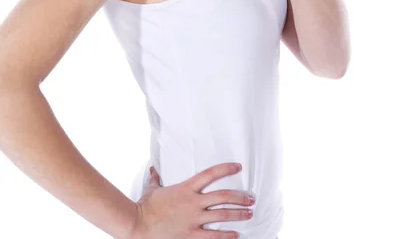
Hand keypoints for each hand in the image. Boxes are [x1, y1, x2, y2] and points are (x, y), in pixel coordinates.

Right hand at [131, 162, 253, 237]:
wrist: (139, 224)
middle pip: (223, 197)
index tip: (238, 167)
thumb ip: (156, 179)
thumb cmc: (146, 206)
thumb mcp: (153, 189)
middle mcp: (194, 202)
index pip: (211, 174)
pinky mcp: (191, 235)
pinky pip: (213, 236)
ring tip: (249, 214)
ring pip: (222, 215)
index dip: (226, 169)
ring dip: (238, 214)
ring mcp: (194, 219)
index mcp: (186, 188)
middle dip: (240, 197)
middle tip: (251, 198)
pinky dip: (227, 236)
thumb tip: (153, 170)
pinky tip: (237, 235)